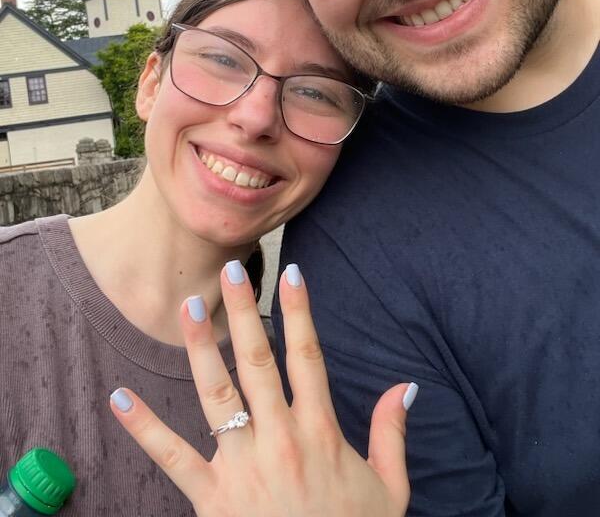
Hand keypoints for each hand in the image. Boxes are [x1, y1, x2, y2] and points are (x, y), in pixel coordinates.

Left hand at [109, 261, 417, 515]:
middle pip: (258, 362)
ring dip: (202, 348)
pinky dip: (144, 427)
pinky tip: (120, 396)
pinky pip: (173, 458)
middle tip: (231, 272)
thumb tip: (407, 384)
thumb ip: (392, 433)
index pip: (309, 357)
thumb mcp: (390, 489)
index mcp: (321, 433)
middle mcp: (280, 441)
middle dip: (245, 311)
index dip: (300, 311)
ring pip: (218, 395)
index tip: (291, 273)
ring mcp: (244, 468)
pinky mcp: (213, 500)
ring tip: (188, 308)